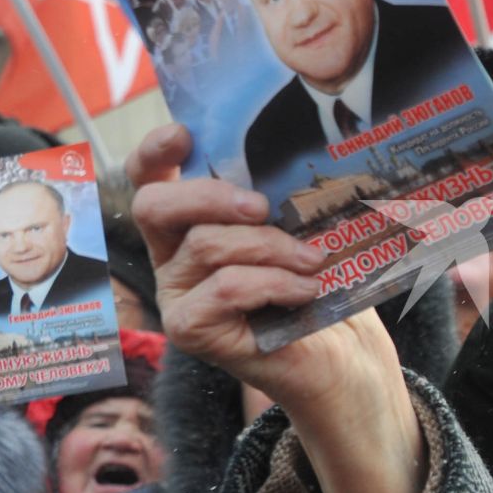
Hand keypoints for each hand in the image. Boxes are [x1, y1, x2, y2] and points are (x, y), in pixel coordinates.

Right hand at [129, 125, 422, 492]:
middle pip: (154, 206)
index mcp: (191, 224)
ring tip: (314, 260)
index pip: (150, 178)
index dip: (153, 151)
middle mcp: (172, 257)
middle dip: (209, 194)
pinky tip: (307, 291)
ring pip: (204, 245)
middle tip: (263, 205)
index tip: (183, 134)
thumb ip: (285, 197)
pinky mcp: (191, 330)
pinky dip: (275, 283)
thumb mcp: (304, 230)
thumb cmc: (322, 287)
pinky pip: (226, 288)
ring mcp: (177, 295)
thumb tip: (301, 155)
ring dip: (269, 246)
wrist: (342, 358)